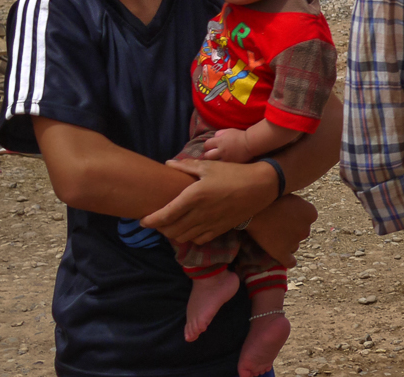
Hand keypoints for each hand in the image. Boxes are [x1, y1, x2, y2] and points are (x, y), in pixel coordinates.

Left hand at [141, 158, 276, 244]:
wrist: (261, 186)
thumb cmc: (234, 173)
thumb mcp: (209, 166)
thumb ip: (186, 166)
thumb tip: (168, 164)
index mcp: (193, 197)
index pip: (164, 215)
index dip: (150, 221)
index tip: (142, 221)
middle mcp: (199, 214)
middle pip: (171, 230)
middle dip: (160, 228)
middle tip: (157, 221)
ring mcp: (210, 224)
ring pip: (183, 237)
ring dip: (173, 233)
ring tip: (172, 225)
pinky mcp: (220, 230)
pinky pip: (198, 239)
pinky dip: (190, 237)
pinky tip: (191, 228)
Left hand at [202, 128, 251, 162]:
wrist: (251, 143)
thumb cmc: (240, 136)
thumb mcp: (228, 131)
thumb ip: (219, 134)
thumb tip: (214, 138)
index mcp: (219, 141)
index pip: (206, 145)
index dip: (207, 146)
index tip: (209, 147)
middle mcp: (221, 151)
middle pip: (207, 156)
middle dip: (207, 155)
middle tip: (210, 156)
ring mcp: (226, 159)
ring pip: (213, 163)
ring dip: (213, 162)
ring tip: (215, 161)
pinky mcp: (231, 164)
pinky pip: (222, 166)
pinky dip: (221, 166)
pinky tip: (222, 165)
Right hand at [245, 194, 317, 267]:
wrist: (254, 209)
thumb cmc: (270, 199)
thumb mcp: (289, 195)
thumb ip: (297, 206)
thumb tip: (295, 211)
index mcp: (311, 214)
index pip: (307, 219)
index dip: (297, 217)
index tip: (286, 214)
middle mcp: (306, 229)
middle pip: (301, 232)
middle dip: (292, 230)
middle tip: (277, 224)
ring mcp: (294, 242)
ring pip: (294, 245)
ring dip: (287, 242)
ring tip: (272, 234)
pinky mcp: (282, 252)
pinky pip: (289, 262)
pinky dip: (288, 261)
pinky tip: (285, 258)